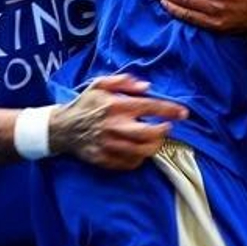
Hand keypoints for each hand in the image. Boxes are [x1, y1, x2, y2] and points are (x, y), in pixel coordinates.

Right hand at [50, 74, 187, 169]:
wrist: (62, 128)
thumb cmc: (85, 104)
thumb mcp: (100, 84)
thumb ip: (124, 82)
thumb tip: (146, 86)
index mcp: (116, 106)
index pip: (151, 107)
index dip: (170, 110)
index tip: (184, 113)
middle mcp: (114, 126)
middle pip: (150, 134)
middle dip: (164, 131)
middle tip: (166, 128)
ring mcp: (109, 145)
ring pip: (142, 151)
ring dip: (154, 146)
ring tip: (155, 139)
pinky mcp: (104, 159)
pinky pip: (129, 163)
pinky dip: (139, 158)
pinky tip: (139, 150)